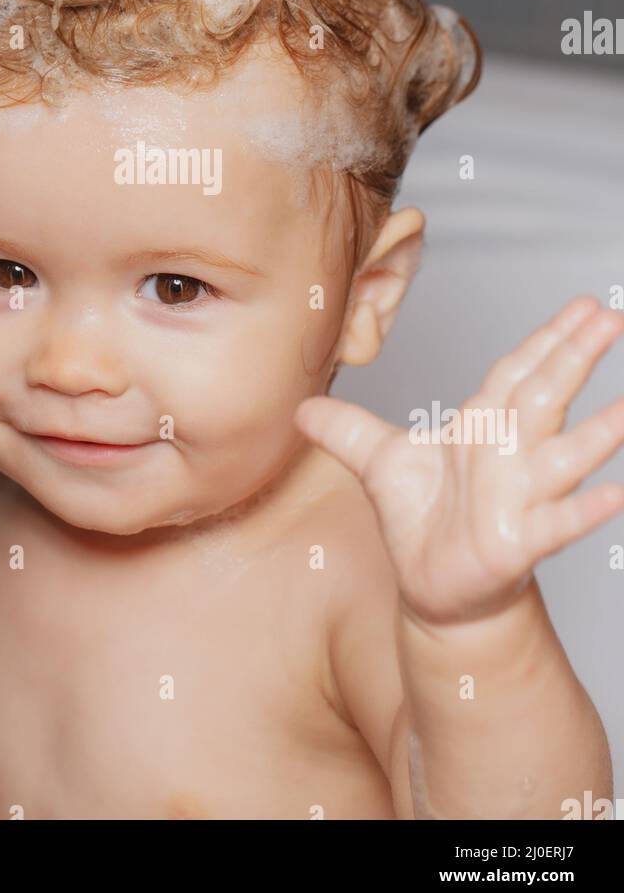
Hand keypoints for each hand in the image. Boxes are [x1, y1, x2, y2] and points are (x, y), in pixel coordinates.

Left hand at [294, 296, 623, 625]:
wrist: (432, 588)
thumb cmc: (421, 520)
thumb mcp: (377, 463)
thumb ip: (344, 428)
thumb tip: (300, 403)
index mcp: (482, 427)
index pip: (518, 371)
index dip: (547, 338)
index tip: (582, 304)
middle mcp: (510, 455)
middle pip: (546, 396)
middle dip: (575, 357)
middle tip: (613, 318)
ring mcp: (521, 498)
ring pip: (565, 457)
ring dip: (600, 431)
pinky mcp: (520, 544)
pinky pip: (558, 524)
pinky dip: (585, 510)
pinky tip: (616, 495)